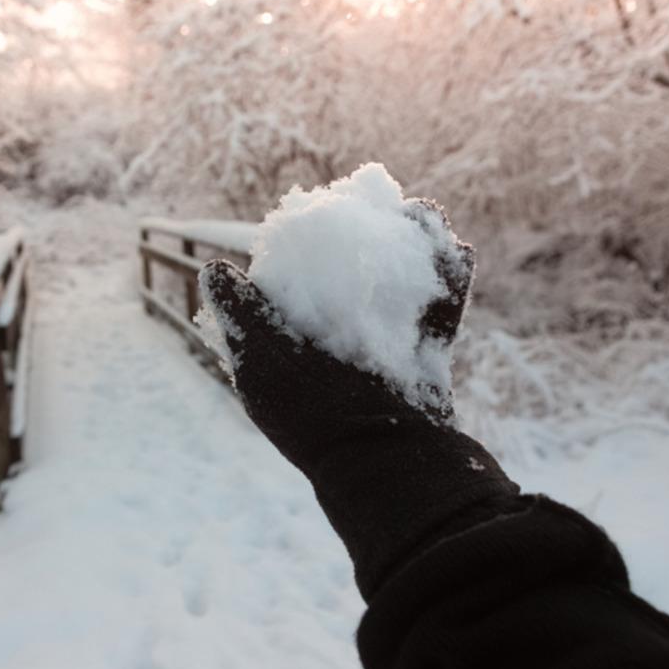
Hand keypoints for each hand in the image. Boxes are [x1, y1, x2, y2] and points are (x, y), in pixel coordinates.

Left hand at [198, 204, 515, 598]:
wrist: (384, 463)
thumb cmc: (313, 413)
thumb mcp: (263, 362)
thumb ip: (244, 314)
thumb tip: (215, 269)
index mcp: (294, 350)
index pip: (293, 286)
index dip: (304, 248)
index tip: (315, 213)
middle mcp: (337, 350)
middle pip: (351, 279)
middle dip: (366, 240)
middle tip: (374, 204)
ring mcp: (384, 357)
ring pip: (398, 290)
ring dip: (410, 252)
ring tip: (418, 215)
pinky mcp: (425, 366)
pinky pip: (438, 316)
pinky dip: (449, 283)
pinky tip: (454, 248)